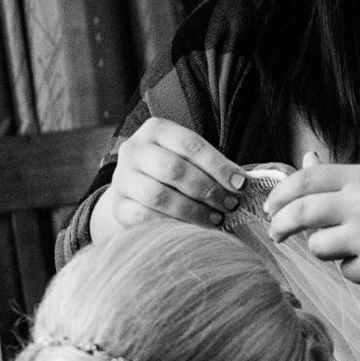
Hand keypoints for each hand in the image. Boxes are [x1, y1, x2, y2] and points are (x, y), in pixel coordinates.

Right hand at [94, 117, 247, 237]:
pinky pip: (146, 217)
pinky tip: (193, 230)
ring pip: (160, 196)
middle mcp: (134, 150)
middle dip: (208, 189)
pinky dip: (173, 224)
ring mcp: (123, 178)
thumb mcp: (187, 158)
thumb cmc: (171, 173)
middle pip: (174, 169)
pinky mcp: (118, 206)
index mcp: (156, 130)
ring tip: (217, 220)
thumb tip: (241, 184)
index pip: (191, 145)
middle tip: (231, 205)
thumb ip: (210, 166)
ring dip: (193, 211)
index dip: (219, 166)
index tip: (241, 184)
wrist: (132, 192)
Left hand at [264, 155, 359, 291]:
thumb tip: (305, 161)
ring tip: (355, 247)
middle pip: (301, 212)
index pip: (306, 180)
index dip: (280, 194)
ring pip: (318, 247)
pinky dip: (356, 270)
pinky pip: (345, 271)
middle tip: (276, 234)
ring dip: (327, 250)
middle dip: (280, 225)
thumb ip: (341, 178)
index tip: (271, 207)